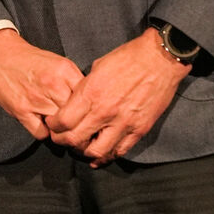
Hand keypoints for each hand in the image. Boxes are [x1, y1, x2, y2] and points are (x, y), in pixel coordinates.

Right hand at [0, 29, 83, 139]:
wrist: (0, 54)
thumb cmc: (30, 60)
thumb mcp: (59, 63)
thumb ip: (74, 80)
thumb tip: (89, 101)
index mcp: (65, 71)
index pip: (87, 98)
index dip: (88, 108)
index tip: (86, 113)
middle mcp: (53, 85)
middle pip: (75, 114)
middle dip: (75, 120)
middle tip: (73, 121)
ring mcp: (36, 99)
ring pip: (59, 126)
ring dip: (59, 128)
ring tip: (56, 122)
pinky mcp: (21, 110)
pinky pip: (41, 133)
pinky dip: (43, 132)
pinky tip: (42, 123)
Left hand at [45, 28, 188, 163]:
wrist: (160, 59)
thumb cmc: (128, 58)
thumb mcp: (97, 67)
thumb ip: (85, 88)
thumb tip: (76, 101)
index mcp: (91, 93)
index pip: (63, 121)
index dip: (54, 126)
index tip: (53, 124)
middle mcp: (105, 111)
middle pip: (75, 139)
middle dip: (64, 141)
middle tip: (62, 139)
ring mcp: (123, 123)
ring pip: (97, 151)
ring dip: (85, 152)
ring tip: (82, 147)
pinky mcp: (140, 129)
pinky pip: (120, 150)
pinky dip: (108, 156)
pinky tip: (101, 154)